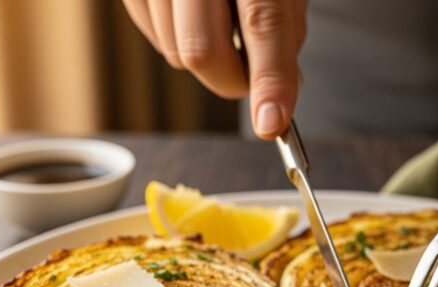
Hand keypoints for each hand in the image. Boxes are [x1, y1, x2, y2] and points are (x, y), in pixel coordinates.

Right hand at [123, 0, 306, 138]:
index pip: (262, 23)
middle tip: (251, 74)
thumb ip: (285, 31)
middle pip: (201, 51)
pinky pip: (153, 38)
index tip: (272, 123)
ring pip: (175, 53)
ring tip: (219, 18)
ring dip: (205, 58)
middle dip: (231, 80)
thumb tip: (281, 94)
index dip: (269, 79)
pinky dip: (177, 40)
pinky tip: (191, 12)